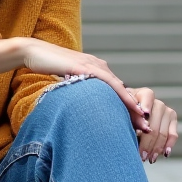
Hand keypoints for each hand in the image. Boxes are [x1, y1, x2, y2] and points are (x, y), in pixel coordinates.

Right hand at [0, 36, 149, 134]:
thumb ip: (77, 91)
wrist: (33, 52)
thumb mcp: (67, 81)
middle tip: (148, 129)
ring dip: (133, 107)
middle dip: (136, 111)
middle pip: (123, 91)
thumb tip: (81, 107)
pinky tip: (128, 106)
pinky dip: (120, 95)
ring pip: (119, 88)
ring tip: (143, 123)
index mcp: (96, 70)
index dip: (128, 109)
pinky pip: (108, 83)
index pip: (117, 92)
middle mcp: (99, 66)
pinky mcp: (85, 66)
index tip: (138, 126)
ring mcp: (93, 65)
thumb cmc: (47, 67)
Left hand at [129, 86, 178, 162]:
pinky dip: (168, 145)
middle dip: (147, 142)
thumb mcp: (122, 113)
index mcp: (143, 95)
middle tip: (141, 156)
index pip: (147, 98)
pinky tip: (165, 154)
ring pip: (163, 132)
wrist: (131, 116)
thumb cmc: (124, 115)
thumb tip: (144, 128)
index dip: (146, 107)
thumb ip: (132, 117)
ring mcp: (166, 110)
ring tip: (149, 159)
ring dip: (156, 148)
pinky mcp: (172, 119)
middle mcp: (157, 102)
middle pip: (154, 124)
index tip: (144, 118)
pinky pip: (173, 134)